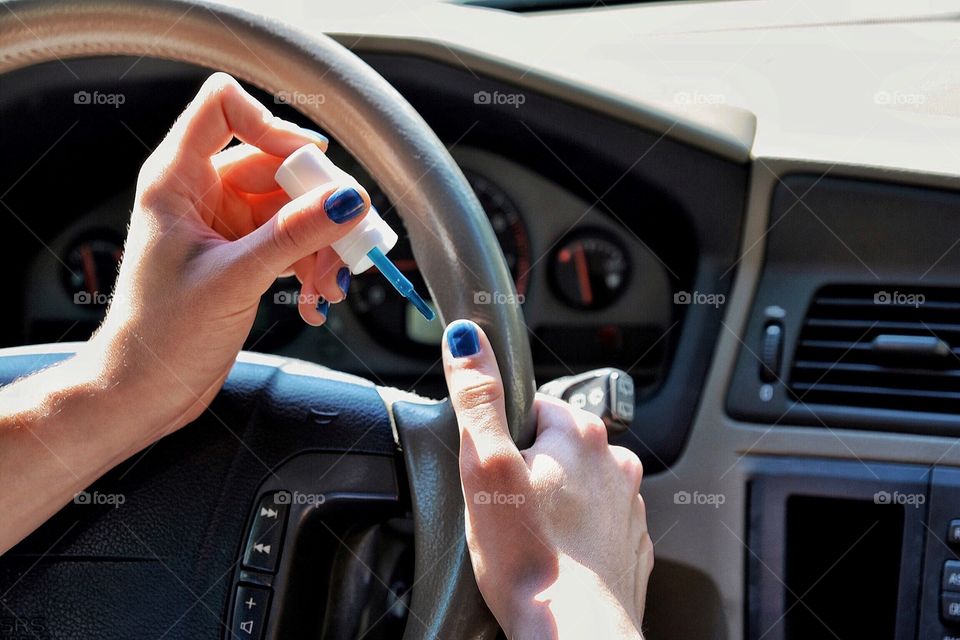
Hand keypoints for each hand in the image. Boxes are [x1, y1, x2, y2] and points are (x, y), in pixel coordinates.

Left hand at [90, 72, 370, 440]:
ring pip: (293, 208)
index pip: (225, 108)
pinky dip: (312, 267)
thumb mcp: (236, 278)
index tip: (311, 163)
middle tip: (348, 241)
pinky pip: (294, 241)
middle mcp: (202, 193)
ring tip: (329, 288)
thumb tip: (348, 201)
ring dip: (322, 245)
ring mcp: (226, 225)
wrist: (146, 390)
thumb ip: (295, 235)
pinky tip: (315, 302)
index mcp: (178, 180)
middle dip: (318, 206)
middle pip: (278, 165)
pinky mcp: (244, 255)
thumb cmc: (162, 335)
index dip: (271, 124)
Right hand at [441, 320, 652, 639]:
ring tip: (527, 537)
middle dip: (529, 469)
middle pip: (556, 447)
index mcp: (579, 433)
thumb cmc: (529, 556)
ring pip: (579, 488)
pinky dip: (575, 537)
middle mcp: (615, 462)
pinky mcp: (631, 546)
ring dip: (554, 503)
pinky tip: (553, 558)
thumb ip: (477, 397)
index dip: (504, 435)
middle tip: (503, 508)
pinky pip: (596, 526)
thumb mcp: (484, 465)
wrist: (574, 633)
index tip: (493, 468)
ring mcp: (628, 507)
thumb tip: (467, 340)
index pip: (535, 406)